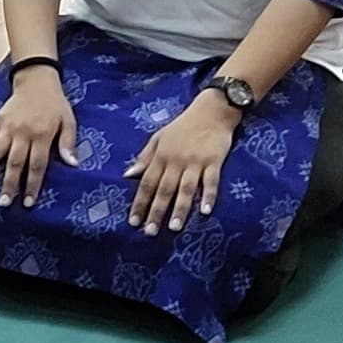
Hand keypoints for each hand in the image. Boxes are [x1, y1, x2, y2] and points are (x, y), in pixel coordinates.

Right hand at [0, 68, 79, 204]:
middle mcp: (22, 133)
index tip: (28, 202)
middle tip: (4, 202)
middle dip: (9, 184)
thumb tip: (73, 164)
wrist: (36, 80)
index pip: (36, 165)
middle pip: (14, 163)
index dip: (32, 185)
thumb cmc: (55, 103)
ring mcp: (6, 128)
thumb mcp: (68, 121)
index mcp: (42, 135)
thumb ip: (68, 143)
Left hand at [128, 90, 240, 233]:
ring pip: (185, 189)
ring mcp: (195, 162)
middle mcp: (176, 160)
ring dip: (179, 209)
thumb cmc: (183, 126)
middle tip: (150, 232)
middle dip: (156, 211)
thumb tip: (128, 175)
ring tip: (174, 227)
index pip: (146, 183)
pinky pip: (211, 181)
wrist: (211, 110)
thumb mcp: (159, 137)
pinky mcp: (214, 161)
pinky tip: (205, 211)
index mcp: (161, 156)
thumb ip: (145, 157)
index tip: (132, 221)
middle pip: (164, 190)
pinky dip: (208, 195)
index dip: (139, 203)